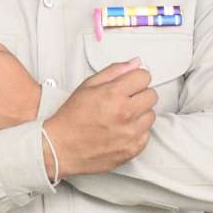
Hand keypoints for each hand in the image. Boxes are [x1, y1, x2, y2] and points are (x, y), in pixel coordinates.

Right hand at [44, 60, 156, 177]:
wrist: (60, 147)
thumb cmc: (71, 118)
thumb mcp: (87, 86)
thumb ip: (114, 71)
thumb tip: (135, 63)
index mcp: (113, 94)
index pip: (144, 77)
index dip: (135, 79)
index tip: (129, 84)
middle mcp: (125, 114)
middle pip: (151, 95)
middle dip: (139, 94)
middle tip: (124, 101)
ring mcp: (130, 134)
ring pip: (151, 115)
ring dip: (139, 114)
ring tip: (121, 117)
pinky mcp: (132, 149)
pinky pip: (146, 134)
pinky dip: (136, 132)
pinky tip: (121, 130)